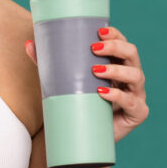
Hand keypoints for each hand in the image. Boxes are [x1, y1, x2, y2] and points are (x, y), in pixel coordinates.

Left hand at [25, 26, 148, 143]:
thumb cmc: (78, 103)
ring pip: (136, 76)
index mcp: (118, 63)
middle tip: (94, 48)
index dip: (115, 34)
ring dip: (117, 70)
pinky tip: (103, 92)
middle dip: (115, 47)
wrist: (85, 137)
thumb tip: (28, 44)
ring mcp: (136, 94)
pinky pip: (133, 103)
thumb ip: (48, 64)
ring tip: (96, 70)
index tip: (99, 30)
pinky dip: (119, 96)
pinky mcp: (138, 113)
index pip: (122, 42)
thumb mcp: (63, 81)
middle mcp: (130, 76)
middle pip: (132, 54)